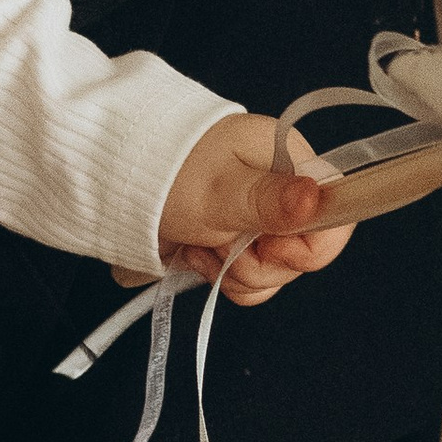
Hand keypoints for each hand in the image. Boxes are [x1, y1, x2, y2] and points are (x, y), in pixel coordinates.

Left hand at [152, 112, 355, 304]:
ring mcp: (257, 218)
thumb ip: (267, 200)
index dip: (307, 245)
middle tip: (217, 242)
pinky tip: (192, 255)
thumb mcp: (216, 190)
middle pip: (303, 253)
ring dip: (233, 272)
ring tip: (198, 246)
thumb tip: (314, 198)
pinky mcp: (232, 241)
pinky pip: (247, 278)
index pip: (339, 216)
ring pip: (274, 272)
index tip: (267, 246)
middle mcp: (281, 190)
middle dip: (258, 263)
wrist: (103, 182)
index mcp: (289, 163)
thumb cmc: (160, 176)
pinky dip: (219, 276)